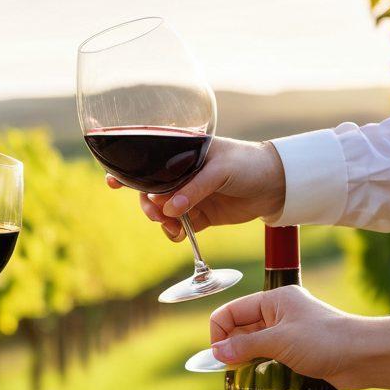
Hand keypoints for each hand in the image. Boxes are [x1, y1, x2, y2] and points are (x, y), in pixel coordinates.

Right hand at [106, 138, 285, 240]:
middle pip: (150, 190)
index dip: (128, 170)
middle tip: (157, 212)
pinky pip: (177, 227)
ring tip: (170, 226)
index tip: (112, 181)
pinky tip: (178, 235)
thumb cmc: (248, 165)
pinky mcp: (199, 216)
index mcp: (183, 153)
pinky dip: (173, 233)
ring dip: (160, 220)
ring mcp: (189, 195)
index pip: (150, 159)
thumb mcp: (220, 171)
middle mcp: (181, 174)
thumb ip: (194, 189)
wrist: (277, 186)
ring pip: (162, 210)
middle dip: (147, 203)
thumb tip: (169, 210)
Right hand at [208, 285, 362, 387]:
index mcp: (273, 300)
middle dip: (231, 346)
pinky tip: (256, 375)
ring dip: (244, 357)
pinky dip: (258, 364)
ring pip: (253, 342)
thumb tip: (217, 352)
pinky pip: (267, 354)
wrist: (364, 356)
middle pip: (240, 327)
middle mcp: (278, 312)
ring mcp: (287, 331)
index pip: (232, 311)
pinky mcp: (296, 349)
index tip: (218, 356)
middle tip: (228, 368)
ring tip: (241, 373)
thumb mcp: (280, 341)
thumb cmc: (326, 340)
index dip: (220, 332)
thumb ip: (245, 346)